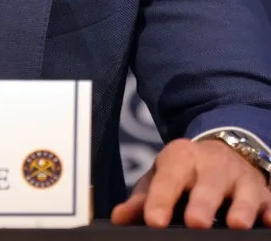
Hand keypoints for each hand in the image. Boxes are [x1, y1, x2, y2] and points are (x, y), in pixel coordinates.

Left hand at [112, 138, 270, 228]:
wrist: (221, 151)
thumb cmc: (185, 174)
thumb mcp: (162, 178)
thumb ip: (142, 200)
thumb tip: (120, 218)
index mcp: (181, 158)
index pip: (168, 178)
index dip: (161, 200)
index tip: (154, 221)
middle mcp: (213, 165)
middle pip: (208, 182)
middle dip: (202, 202)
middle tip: (195, 223)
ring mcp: (240, 178)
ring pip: (243, 191)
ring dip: (241, 208)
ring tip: (236, 225)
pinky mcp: (263, 192)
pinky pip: (269, 201)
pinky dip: (270, 211)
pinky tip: (269, 222)